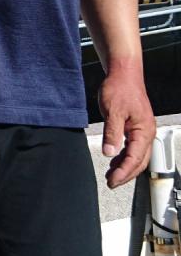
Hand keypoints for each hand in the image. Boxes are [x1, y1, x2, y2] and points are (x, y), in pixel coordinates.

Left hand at [97, 70, 155, 188]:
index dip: (124, 173)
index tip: (112, 181)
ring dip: (125, 167)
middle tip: (111, 183)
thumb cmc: (120, 88)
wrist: (124, 73)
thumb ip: (112, 134)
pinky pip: (133, 147)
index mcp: (144, 130)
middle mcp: (146, 132)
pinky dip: (124, 157)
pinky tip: (114, 160)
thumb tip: (110, 153)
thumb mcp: (113, 112)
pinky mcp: (136, 127)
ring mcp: (142, 130)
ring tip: (111, 175)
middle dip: (126, 174)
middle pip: (139, 161)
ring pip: (137, 156)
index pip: (135, 158)